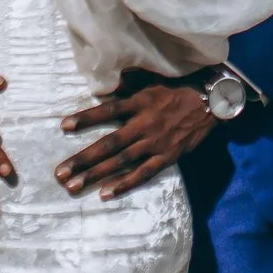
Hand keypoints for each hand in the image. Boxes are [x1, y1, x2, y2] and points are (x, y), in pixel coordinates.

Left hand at [56, 76, 218, 198]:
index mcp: (140, 102)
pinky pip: (142, 174)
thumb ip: (131, 83)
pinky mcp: (166, 157)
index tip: (64, 126)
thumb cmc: (180, 89)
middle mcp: (144, 124)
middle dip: (82, 159)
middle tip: (60, 173)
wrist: (212, 104)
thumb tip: (109, 78)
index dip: (86, 118)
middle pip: (108, 144)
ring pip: (121, 162)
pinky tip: (105, 194)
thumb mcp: (154, 81)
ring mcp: (155, 143)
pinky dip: (124, 185)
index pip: (108, 110)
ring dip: (96, 175)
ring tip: (74, 186)